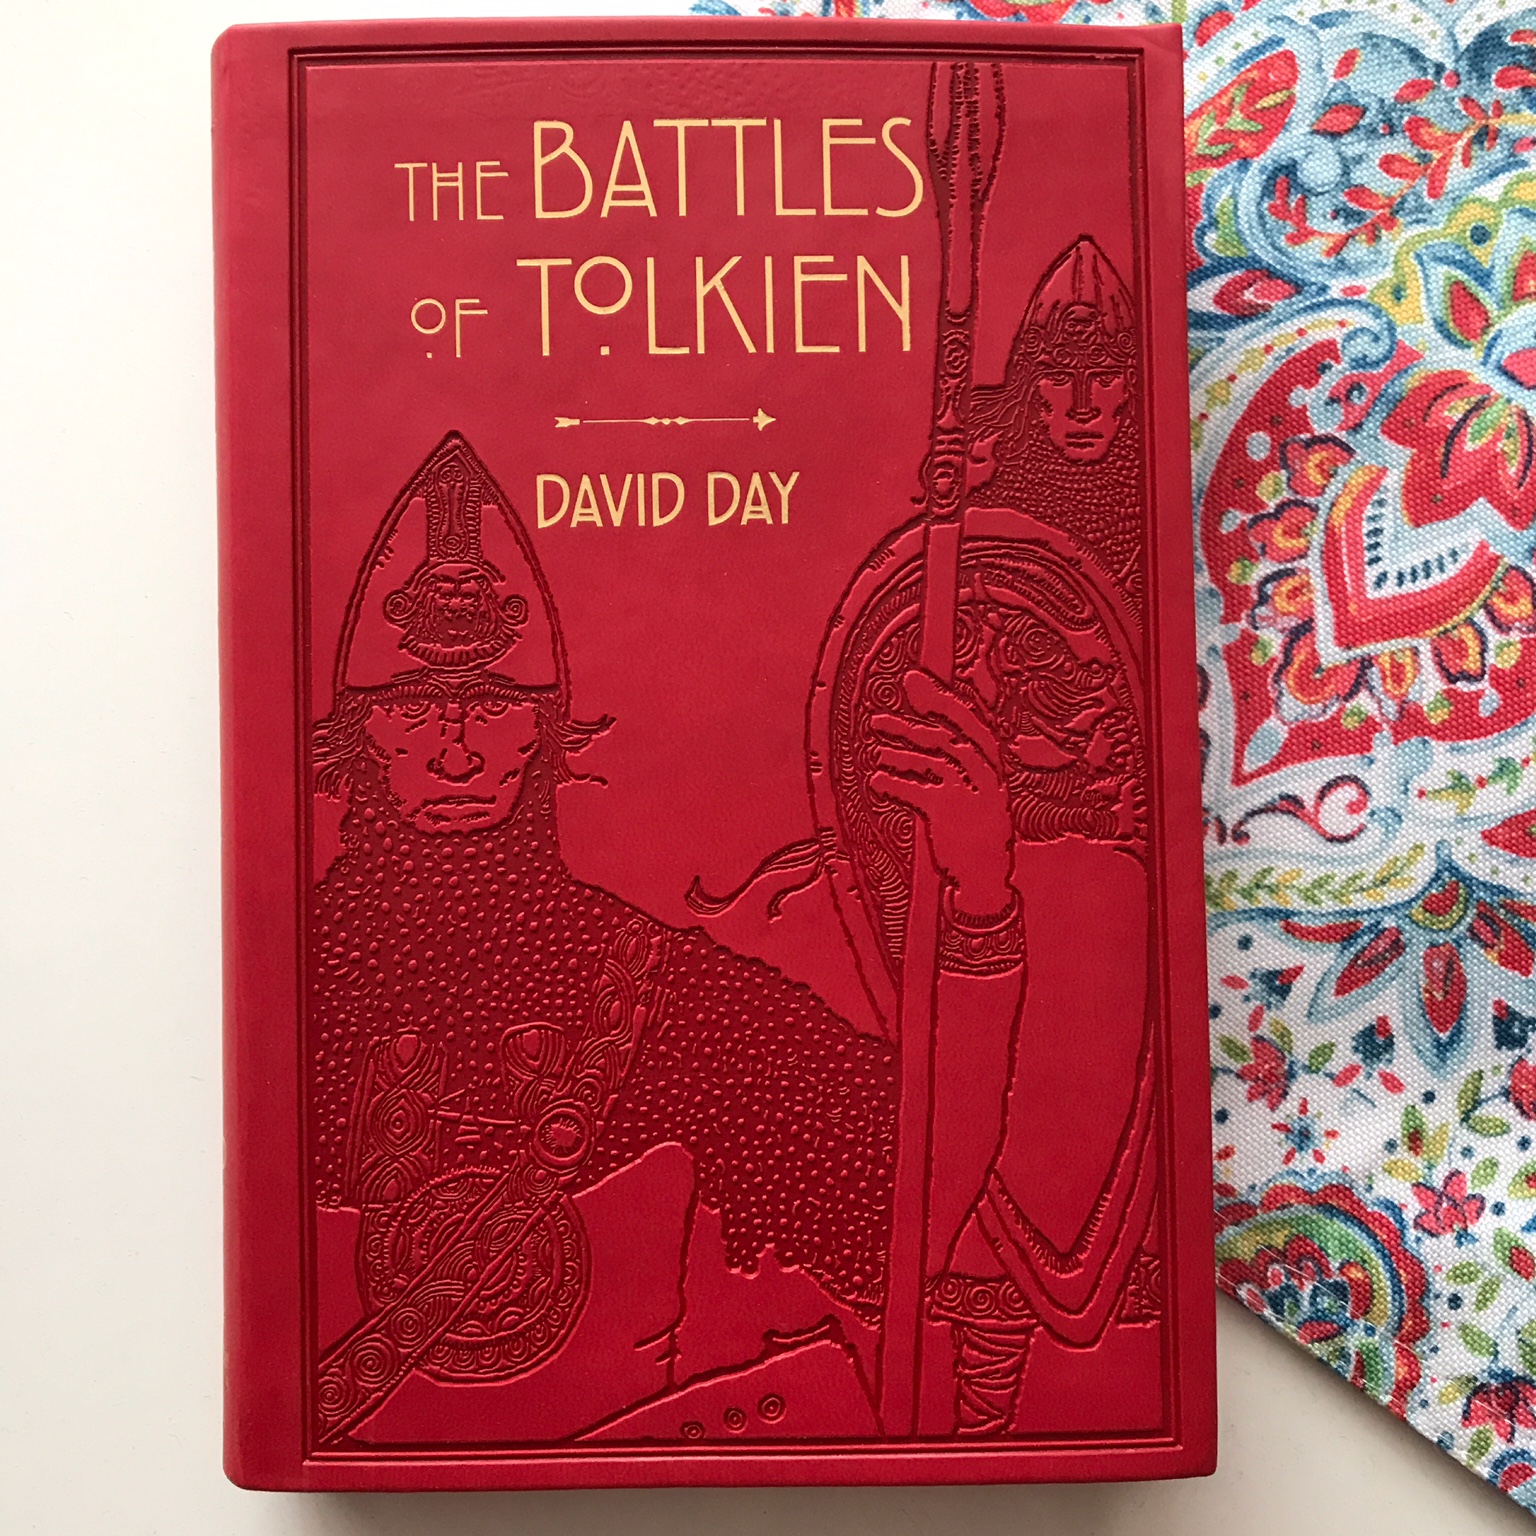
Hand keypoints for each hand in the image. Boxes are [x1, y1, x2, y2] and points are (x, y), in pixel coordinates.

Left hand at [869, 669, 1014, 914]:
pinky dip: (894, 783)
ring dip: (899, 754)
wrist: (985, 879)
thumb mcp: (977, 794)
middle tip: (878, 721)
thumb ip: (957, 765)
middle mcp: (985, 775)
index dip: (941, 699)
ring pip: (929, 761)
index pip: (970, 721)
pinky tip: (877, 781)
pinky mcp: (949, 812)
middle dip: (910, 725)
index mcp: (993, 767)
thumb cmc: (976, 834)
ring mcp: (968, 792)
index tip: (915, 682)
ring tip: (876, 752)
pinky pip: (915, 789)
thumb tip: (922, 733)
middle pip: (946, 738)